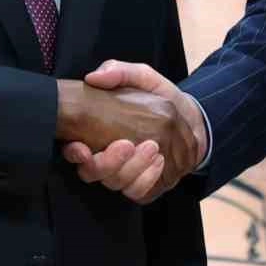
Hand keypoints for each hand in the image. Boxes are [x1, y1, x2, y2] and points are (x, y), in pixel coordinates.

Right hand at [61, 60, 206, 202]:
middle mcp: (107, 159)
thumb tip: (93, 77)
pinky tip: (160, 161)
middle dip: (107, 163)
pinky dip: (148, 178)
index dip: (73, 153)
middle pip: (93, 173)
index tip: (81, 147)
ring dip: (132, 169)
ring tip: (152, 148)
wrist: (192, 119)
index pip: (74, 151)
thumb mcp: (143, 78)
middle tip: (127, 145)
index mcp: (98, 135)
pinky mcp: (144, 188)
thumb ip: (120, 72)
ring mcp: (125, 175)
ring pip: (116, 184)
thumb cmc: (161, 98)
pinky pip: (139, 192)